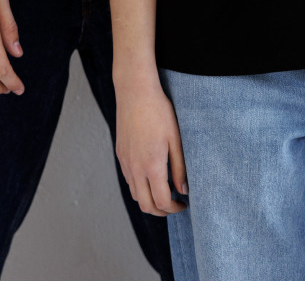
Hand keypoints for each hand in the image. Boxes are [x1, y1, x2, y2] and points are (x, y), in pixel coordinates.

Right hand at [115, 78, 187, 215]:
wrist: (135, 92)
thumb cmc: (158, 112)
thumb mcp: (175, 139)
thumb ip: (179, 167)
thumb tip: (182, 190)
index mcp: (151, 166)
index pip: (161, 201)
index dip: (174, 209)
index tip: (184, 204)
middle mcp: (135, 168)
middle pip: (145, 205)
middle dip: (161, 211)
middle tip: (174, 205)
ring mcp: (125, 162)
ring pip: (135, 194)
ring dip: (149, 200)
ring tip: (164, 191)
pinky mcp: (120, 154)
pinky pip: (129, 180)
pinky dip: (140, 187)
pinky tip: (151, 176)